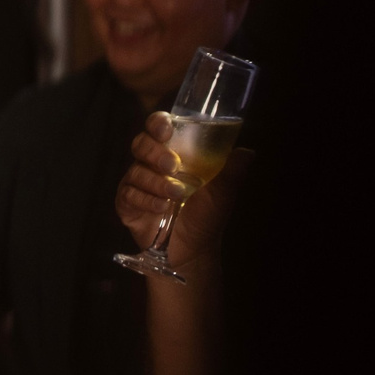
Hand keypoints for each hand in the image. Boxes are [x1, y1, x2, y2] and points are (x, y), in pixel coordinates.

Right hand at [117, 112, 251, 268]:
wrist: (192, 250)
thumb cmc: (206, 217)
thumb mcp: (223, 193)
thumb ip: (232, 171)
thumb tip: (247, 152)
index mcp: (174, 153)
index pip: (159, 127)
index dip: (158, 123)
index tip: (166, 130)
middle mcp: (152, 164)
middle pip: (141, 144)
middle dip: (155, 153)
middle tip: (173, 166)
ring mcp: (137, 183)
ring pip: (136, 170)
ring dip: (156, 182)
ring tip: (177, 195)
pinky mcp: (126, 203)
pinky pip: (128, 194)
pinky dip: (146, 200)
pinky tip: (162, 208)